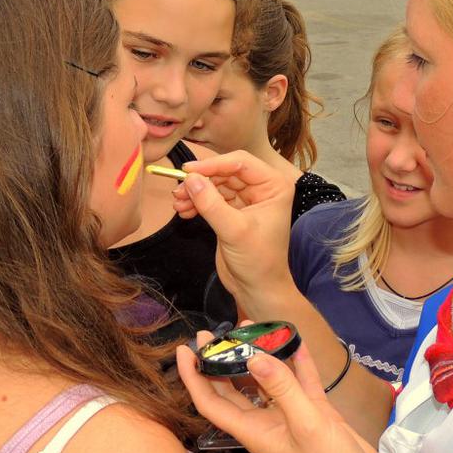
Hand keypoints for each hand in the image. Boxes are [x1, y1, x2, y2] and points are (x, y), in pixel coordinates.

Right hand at [171, 151, 295, 298]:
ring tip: (178, 203)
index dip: (214, 164)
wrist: (257, 289)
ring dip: (196, 192)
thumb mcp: (234, 230)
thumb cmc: (258, 261)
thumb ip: (211, 203)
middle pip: (226, 172)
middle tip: (179, 191)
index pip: (241, 163)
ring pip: (216, 185)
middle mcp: (262, 189)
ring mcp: (246, 200)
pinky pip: (212, 199)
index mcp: (274, 186)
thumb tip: (190, 179)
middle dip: (202, 180)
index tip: (188, 171)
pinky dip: (197, 203)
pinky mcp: (232, 212)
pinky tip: (184, 211)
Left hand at [178, 341, 405, 452]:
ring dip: (259, 356)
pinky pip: (300, 382)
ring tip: (254, 327)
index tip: (185, 350)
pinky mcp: (314, 413)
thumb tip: (255, 356)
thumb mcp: (307, 425)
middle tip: (214, 332)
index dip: (194, 377)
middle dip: (221, 361)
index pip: (211, 402)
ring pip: (266, 381)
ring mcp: (290, 417)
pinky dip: (297, 362)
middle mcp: (266, 423)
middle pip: (233, 389)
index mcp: (254, 431)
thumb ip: (282, 388)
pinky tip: (296, 341)